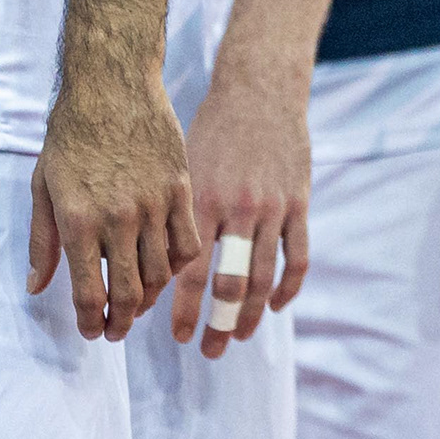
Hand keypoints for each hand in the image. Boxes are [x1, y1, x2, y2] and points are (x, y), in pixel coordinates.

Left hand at [30, 65, 199, 341]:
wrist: (111, 84)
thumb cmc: (70, 135)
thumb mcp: (43, 187)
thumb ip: (42, 241)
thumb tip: (36, 288)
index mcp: (78, 220)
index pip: (89, 293)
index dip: (91, 322)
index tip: (93, 331)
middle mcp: (117, 217)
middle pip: (129, 293)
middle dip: (121, 322)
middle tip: (116, 329)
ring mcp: (153, 203)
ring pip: (160, 274)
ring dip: (148, 298)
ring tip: (138, 301)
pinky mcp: (180, 188)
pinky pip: (187, 243)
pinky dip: (176, 266)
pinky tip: (163, 267)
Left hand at [174, 72, 310, 355]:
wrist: (260, 88)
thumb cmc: (208, 124)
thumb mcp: (175, 162)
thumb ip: (162, 209)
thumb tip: (141, 256)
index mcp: (200, 198)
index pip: (187, 269)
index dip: (181, 309)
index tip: (175, 335)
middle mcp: (237, 208)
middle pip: (230, 283)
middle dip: (219, 323)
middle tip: (210, 349)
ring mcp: (272, 208)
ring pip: (265, 276)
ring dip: (254, 315)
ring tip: (241, 336)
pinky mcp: (298, 203)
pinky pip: (296, 257)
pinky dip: (288, 288)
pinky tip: (277, 305)